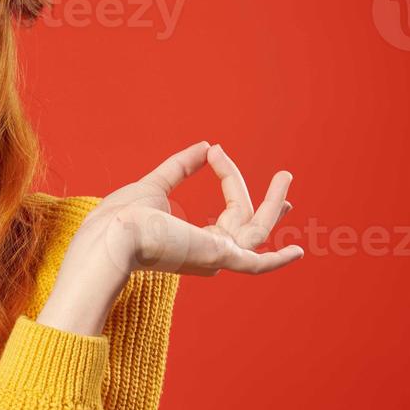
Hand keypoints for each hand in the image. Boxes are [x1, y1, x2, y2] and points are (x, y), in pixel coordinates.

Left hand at [90, 141, 302, 276]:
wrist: (111, 235)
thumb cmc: (121, 219)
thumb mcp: (155, 184)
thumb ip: (180, 168)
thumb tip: (206, 147)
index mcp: (190, 242)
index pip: (225, 214)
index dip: (232, 183)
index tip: (215, 152)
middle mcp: (205, 254)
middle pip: (246, 223)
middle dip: (268, 206)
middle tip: (285, 180)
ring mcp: (214, 257)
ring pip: (256, 230)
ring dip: (272, 203)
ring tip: (285, 176)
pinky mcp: (217, 257)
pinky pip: (255, 263)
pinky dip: (277, 260)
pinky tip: (297, 252)